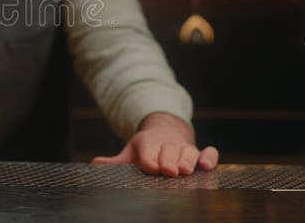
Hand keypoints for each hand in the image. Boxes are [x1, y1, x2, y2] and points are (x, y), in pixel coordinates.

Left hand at [91, 112, 218, 176]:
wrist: (166, 131)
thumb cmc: (147, 149)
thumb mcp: (130, 152)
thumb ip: (115, 161)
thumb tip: (95, 163)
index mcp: (148, 142)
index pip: (148, 150)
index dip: (150, 159)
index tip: (151, 168)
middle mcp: (168, 143)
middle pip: (169, 150)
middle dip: (169, 160)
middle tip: (170, 172)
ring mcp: (185, 147)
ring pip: (189, 151)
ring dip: (188, 160)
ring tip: (186, 171)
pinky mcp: (200, 152)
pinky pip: (209, 152)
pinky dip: (209, 158)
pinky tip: (206, 166)